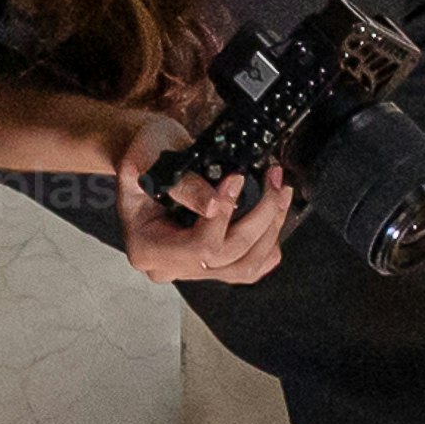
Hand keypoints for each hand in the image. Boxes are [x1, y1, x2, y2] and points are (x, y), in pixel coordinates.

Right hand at [108, 103, 296, 286]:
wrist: (145, 157)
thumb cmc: (144, 153)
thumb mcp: (151, 157)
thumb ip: (182, 184)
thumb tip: (217, 205)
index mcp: (146, 248)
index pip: (198, 247)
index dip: (225, 216)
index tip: (237, 180)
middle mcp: (168, 267)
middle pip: (227, 258)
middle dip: (260, 220)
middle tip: (275, 184)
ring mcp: (190, 270)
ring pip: (245, 267)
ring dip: (270, 231)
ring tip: (280, 194)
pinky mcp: (210, 264)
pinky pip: (249, 266)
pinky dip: (267, 242)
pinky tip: (273, 215)